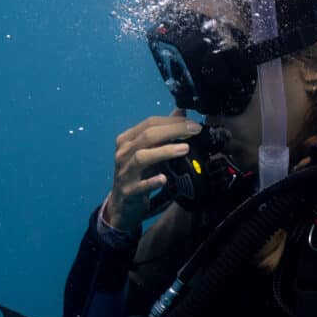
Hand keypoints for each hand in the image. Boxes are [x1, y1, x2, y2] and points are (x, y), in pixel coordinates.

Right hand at [105, 109, 202, 231]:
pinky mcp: (128, 191)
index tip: (193, 123)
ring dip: (164, 151)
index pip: (150, 123)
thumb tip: (181, 112)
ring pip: (142, 157)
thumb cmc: (138, 174)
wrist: (122, 204)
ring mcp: (124, 172)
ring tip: (185, 148)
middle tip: (194, 131)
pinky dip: (152, 181)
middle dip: (173, 130)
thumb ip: (164, 132)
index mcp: (127, 140)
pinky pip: (140, 185)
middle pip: (147, 136)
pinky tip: (164, 178)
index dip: (172, 121)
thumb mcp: (149, 151)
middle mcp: (123, 153)